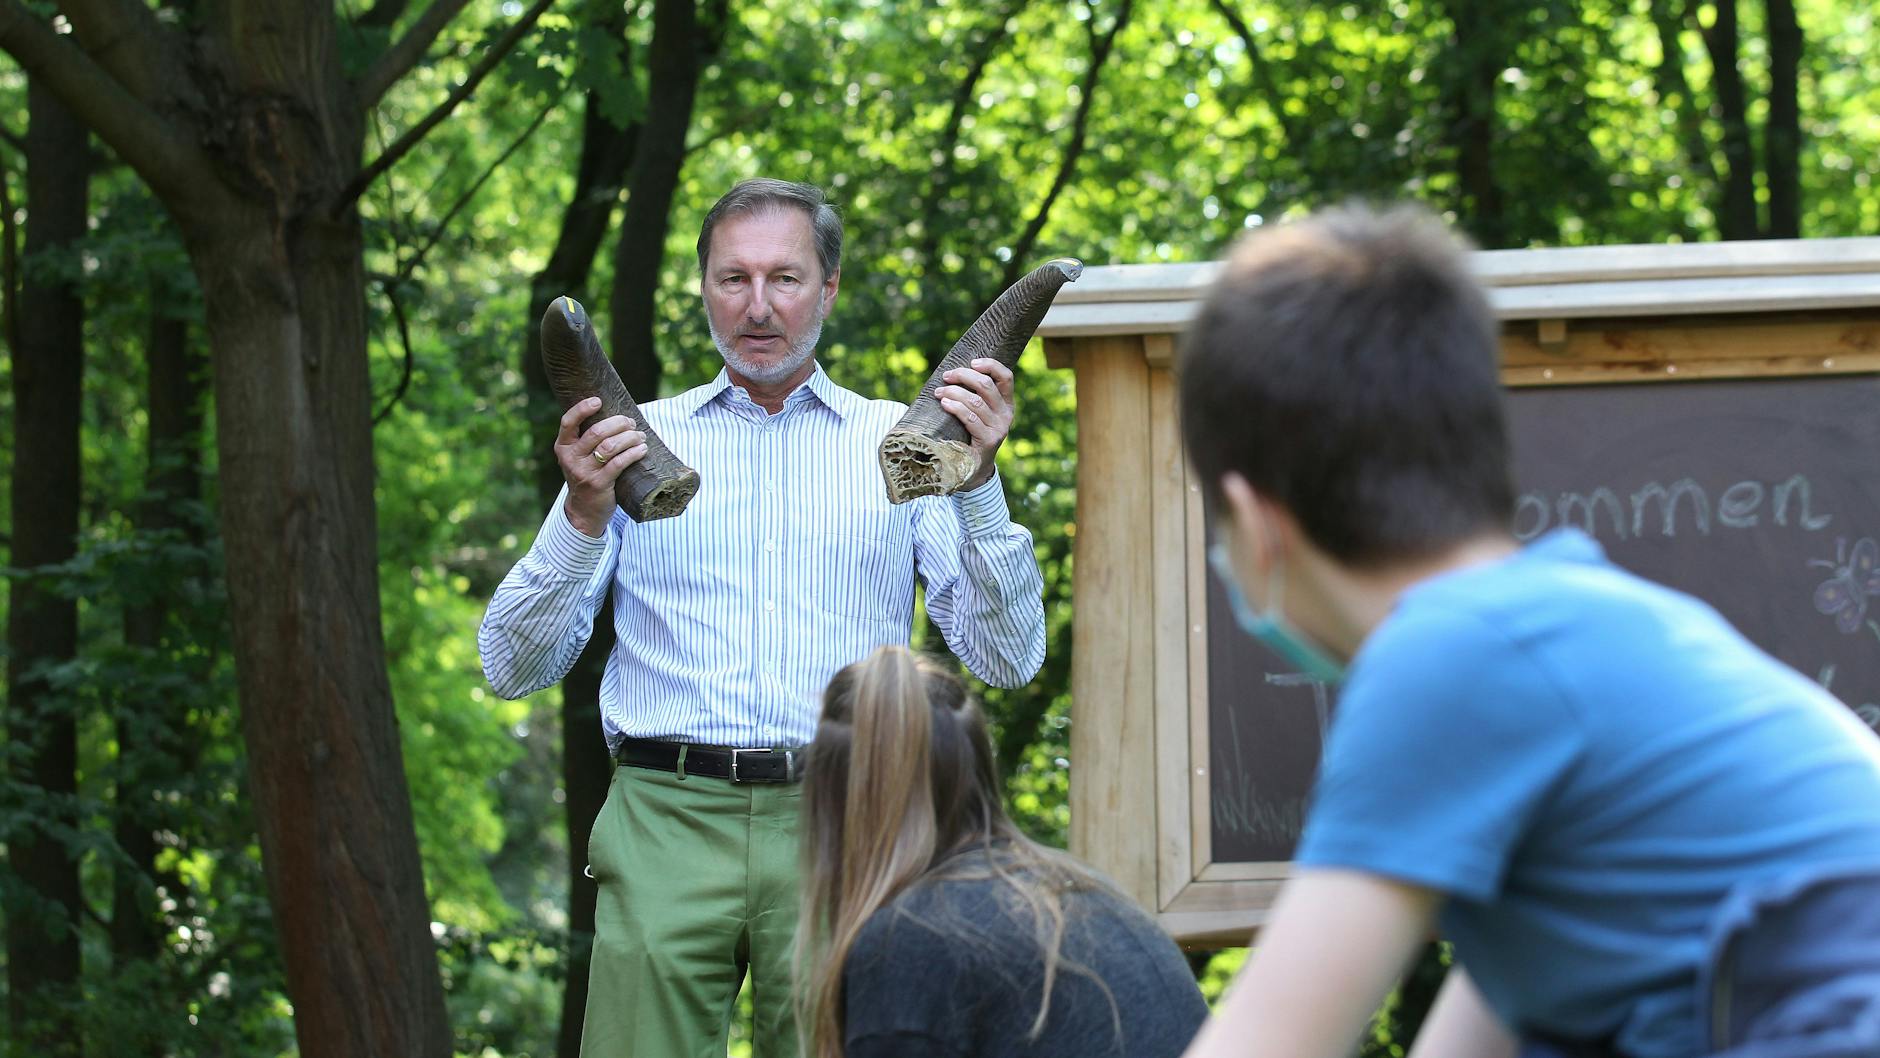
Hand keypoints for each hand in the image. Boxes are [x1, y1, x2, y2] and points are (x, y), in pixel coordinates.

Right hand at [554, 397, 647, 536]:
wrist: (584, 510)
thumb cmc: (587, 475)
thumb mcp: (579, 457)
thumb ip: (587, 439)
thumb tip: (616, 414)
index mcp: (563, 446)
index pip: (568, 422)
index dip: (582, 408)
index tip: (598, 400)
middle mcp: (570, 458)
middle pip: (597, 432)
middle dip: (619, 423)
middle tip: (632, 423)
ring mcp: (583, 472)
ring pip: (610, 446)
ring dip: (630, 438)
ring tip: (640, 436)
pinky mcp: (598, 484)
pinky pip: (619, 463)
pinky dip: (634, 453)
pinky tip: (642, 449)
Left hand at [936, 357, 1014, 491]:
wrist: (973, 470)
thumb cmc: (969, 435)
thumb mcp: (977, 414)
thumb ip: (973, 395)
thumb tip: (952, 373)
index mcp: (1006, 404)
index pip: (1006, 377)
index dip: (990, 365)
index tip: (972, 362)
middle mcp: (1006, 415)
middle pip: (986, 385)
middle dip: (963, 376)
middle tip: (946, 376)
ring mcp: (999, 429)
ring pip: (975, 401)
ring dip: (953, 392)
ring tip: (939, 392)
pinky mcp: (989, 441)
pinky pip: (971, 418)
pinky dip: (955, 408)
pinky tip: (944, 404)